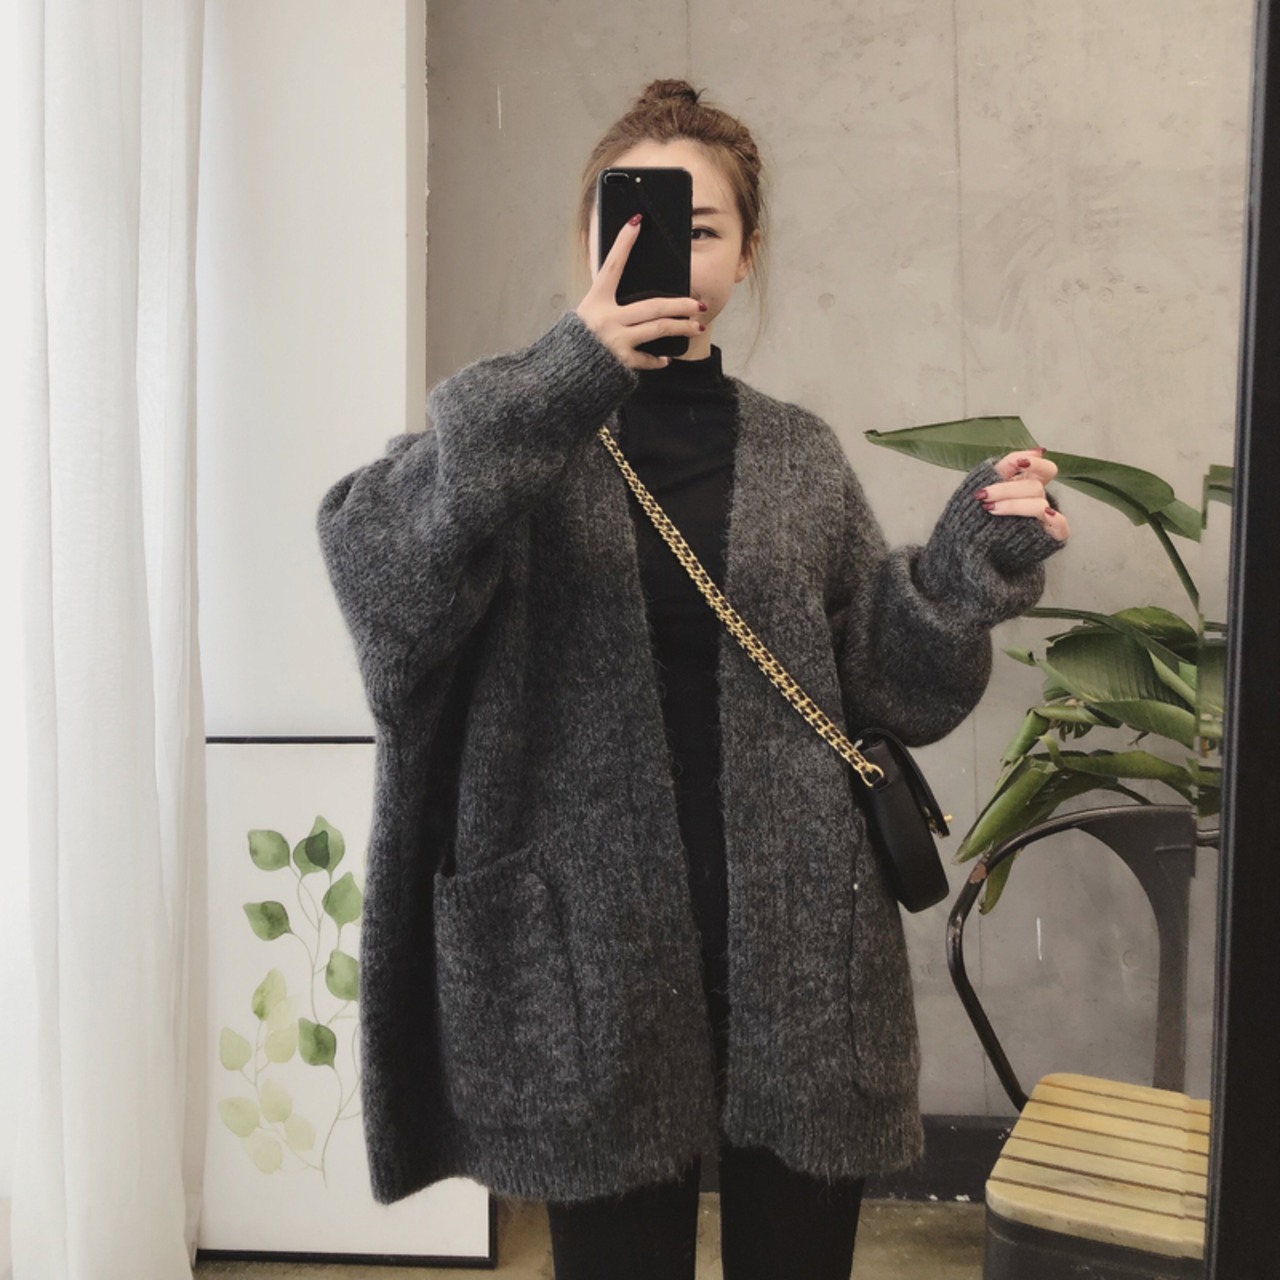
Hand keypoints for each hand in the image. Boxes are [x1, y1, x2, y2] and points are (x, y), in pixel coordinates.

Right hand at [575, 215, 706, 370]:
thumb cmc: (576, 340)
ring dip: (681, 327)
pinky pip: (646, 358)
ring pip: (658, 329)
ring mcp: (616, 340)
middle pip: (654, 306)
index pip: (612, 266)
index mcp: (595, 301)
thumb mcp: (587, 313)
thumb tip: (627, 283)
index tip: (636, 222)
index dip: (623, 243)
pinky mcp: (621, 360)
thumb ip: (606, 301)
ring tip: (697, 326)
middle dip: (681, 304)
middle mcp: (607, 318)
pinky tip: (666, 358)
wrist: (564, 371)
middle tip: (699, 304)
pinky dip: (657, 359)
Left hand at [975, 449, 1070, 542]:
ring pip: (1039, 505)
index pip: (1046, 469)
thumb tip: (1038, 450)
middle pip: (1035, 487)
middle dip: (1006, 489)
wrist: (974, 546)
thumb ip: (1009, 465)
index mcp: (1029, 486)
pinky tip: (1046, 514)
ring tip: (989, 508)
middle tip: (983, 495)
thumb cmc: (982, 513)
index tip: (1019, 463)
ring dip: (1014, 505)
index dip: (1036, 464)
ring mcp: (1046, 519)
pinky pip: (1062, 526)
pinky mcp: (1050, 536)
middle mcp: (1040, 501)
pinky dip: (1056, 519)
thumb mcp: (990, 485)